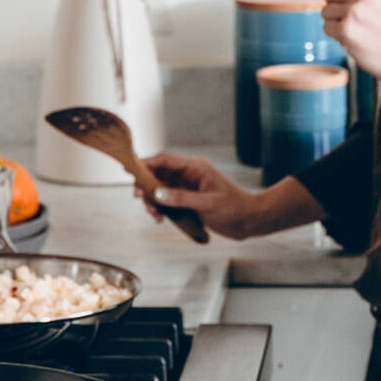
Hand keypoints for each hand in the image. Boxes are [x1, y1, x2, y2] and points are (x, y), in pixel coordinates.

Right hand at [138, 152, 256, 239]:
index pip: (165, 160)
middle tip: (140, 198)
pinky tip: (162, 218)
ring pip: (160, 190)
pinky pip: (167, 202)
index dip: (146, 164)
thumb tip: (158, 194)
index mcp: (194, 168)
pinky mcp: (187, 202)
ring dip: (153, 201)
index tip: (132, 171)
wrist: (249, 221)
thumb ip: (181, 198)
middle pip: (158, 175)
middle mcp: (188, 176)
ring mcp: (187, 189)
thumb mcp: (207, 203)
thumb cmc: (235, 207)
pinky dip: (161, 209)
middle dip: (146, 186)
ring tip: (155, 215)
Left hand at [321, 0, 380, 86]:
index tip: (358, 4)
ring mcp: (354, 10)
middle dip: (336, 7)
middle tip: (357, 20)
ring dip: (337, 23)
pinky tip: (354, 39)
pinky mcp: (346, 29)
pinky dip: (337, 36)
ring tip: (358, 29)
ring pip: (325, 11)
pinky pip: (326, 28)